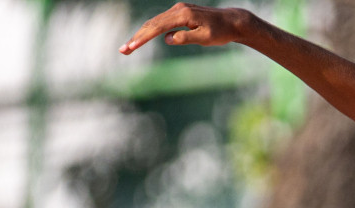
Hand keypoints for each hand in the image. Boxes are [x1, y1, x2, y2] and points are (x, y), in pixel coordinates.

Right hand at [120, 3, 250, 54]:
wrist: (232, 21)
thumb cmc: (221, 32)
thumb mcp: (205, 38)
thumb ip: (186, 38)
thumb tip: (167, 39)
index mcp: (183, 15)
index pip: (157, 27)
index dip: (143, 38)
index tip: (131, 47)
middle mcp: (178, 9)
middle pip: (152, 24)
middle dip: (136, 37)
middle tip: (122, 51)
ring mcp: (178, 10)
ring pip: (155, 22)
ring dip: (141, 35)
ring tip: (129, 47)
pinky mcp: (180, 13)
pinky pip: (161, 22)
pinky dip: (151, 30)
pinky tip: (142, 39)